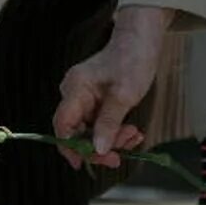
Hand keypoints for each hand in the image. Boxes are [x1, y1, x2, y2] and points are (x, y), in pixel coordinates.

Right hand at [52, 5, 171, 166]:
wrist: (142, 40)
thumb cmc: (132, 60)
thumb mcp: (123, 95)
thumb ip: (108, 124)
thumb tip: (98, 150)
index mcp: (75, 89)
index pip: (63, 125)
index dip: (69, 147)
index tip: (83, 164)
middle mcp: (75, 94)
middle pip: (77, 131)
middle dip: (98, 146)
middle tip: (120, 156)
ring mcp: (85, 98)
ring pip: (91, 130)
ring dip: (112, 140)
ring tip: (134, 136)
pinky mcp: (97, 101)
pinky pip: (101, 124)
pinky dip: (116, 131)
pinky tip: (132, 133)